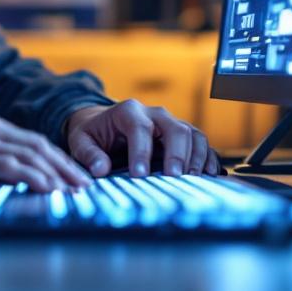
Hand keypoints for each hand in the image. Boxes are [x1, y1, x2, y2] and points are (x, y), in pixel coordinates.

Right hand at [0, 105, 93, 194]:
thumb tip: (2, 172)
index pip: (27, 137)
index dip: (54, 155)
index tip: (72, 171)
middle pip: (36, 143)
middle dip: (65, 164)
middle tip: (86, 182)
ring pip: (29, 154)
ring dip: (57, 173)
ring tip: (75, 189)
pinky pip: (11, 166)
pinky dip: (35, 177)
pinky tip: (49, 189)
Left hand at [66, 100, 220, 177]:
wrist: (102, 123)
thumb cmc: (93, 132)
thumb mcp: (81, 140)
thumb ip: (89, 154)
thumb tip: (100, 169)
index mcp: (128, 111)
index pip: (140, 128)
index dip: (141, 151)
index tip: (139, 175)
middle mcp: (154, 114)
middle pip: (175, 128)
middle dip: (177, 153)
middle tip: (174, 177)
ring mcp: (170, 124)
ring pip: (192, 134)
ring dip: (196, 156)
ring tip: (193, 179)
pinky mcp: (181, 136)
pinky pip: (200, 142)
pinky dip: (208, 157)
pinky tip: (210, 174)